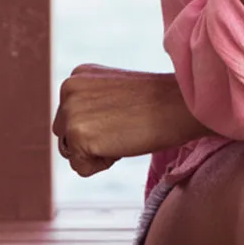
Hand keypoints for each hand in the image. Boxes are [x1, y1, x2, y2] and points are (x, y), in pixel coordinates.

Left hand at [52, 65, 207, 177]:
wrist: (178, 105)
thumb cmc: (156, 102)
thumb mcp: (114, 92)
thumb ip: (91, 103)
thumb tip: (80, 130)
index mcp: (77, 76)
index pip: (71, 118)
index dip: (99, 125)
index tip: (124, 114)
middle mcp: (68, 89)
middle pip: (65, 136)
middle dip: (92, 140)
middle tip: (124, 125)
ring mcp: (70, 111)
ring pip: (71, 153)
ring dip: (96, 153)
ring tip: (122, 133)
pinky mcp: (77, 135)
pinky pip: (81, 168)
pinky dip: (102, 165)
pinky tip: (121, 144)